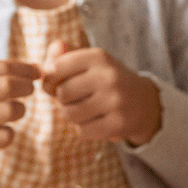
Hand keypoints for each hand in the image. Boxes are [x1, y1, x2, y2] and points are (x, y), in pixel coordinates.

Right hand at [0, 59, 39, 164]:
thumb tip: (37, 68)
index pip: (2, 67)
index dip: (26, 69)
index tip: (37, 73)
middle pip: (8, 86)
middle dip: (26, 88)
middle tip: (29, 91)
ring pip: (9, 111)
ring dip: (19, 110)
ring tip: (14, 111)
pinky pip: (4, 136)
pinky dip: (9, 132)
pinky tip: (1, 130)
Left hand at [41, 41, 161, 146]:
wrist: (145, 103)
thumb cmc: (106, 80)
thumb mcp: (90, 63)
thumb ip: (63, 57)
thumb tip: (42, 67)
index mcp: (98, 57)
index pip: (55, 67)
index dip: (49, 78)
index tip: (57, 81)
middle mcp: (108, 76)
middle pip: (61, 93)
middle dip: (61, 99)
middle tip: (74, 98)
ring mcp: (116, 101)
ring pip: (69, 114)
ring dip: (71, 115)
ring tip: (83, 109)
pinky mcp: (119, 123)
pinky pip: (82, 130)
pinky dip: (83, 128)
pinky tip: (95, 121)